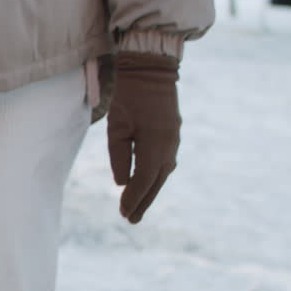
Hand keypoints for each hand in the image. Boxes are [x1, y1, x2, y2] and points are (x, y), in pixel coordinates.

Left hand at [106, 51, 181, 223]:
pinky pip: (166, 162)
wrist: (151, 70)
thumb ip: (120, 156)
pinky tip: (148, 184)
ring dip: (150, 191)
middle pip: (156, 181)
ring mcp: (173, 140)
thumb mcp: (117, 127)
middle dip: (143, 201)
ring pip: (162, 173)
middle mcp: (169, 145)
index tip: (123, 213)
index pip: (143, 179)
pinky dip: (156, 177)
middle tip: (130, 220)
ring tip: (138, 208)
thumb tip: (123, 183)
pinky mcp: (172, 134)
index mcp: (155, 144)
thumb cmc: (129, 96)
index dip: (133, 198)